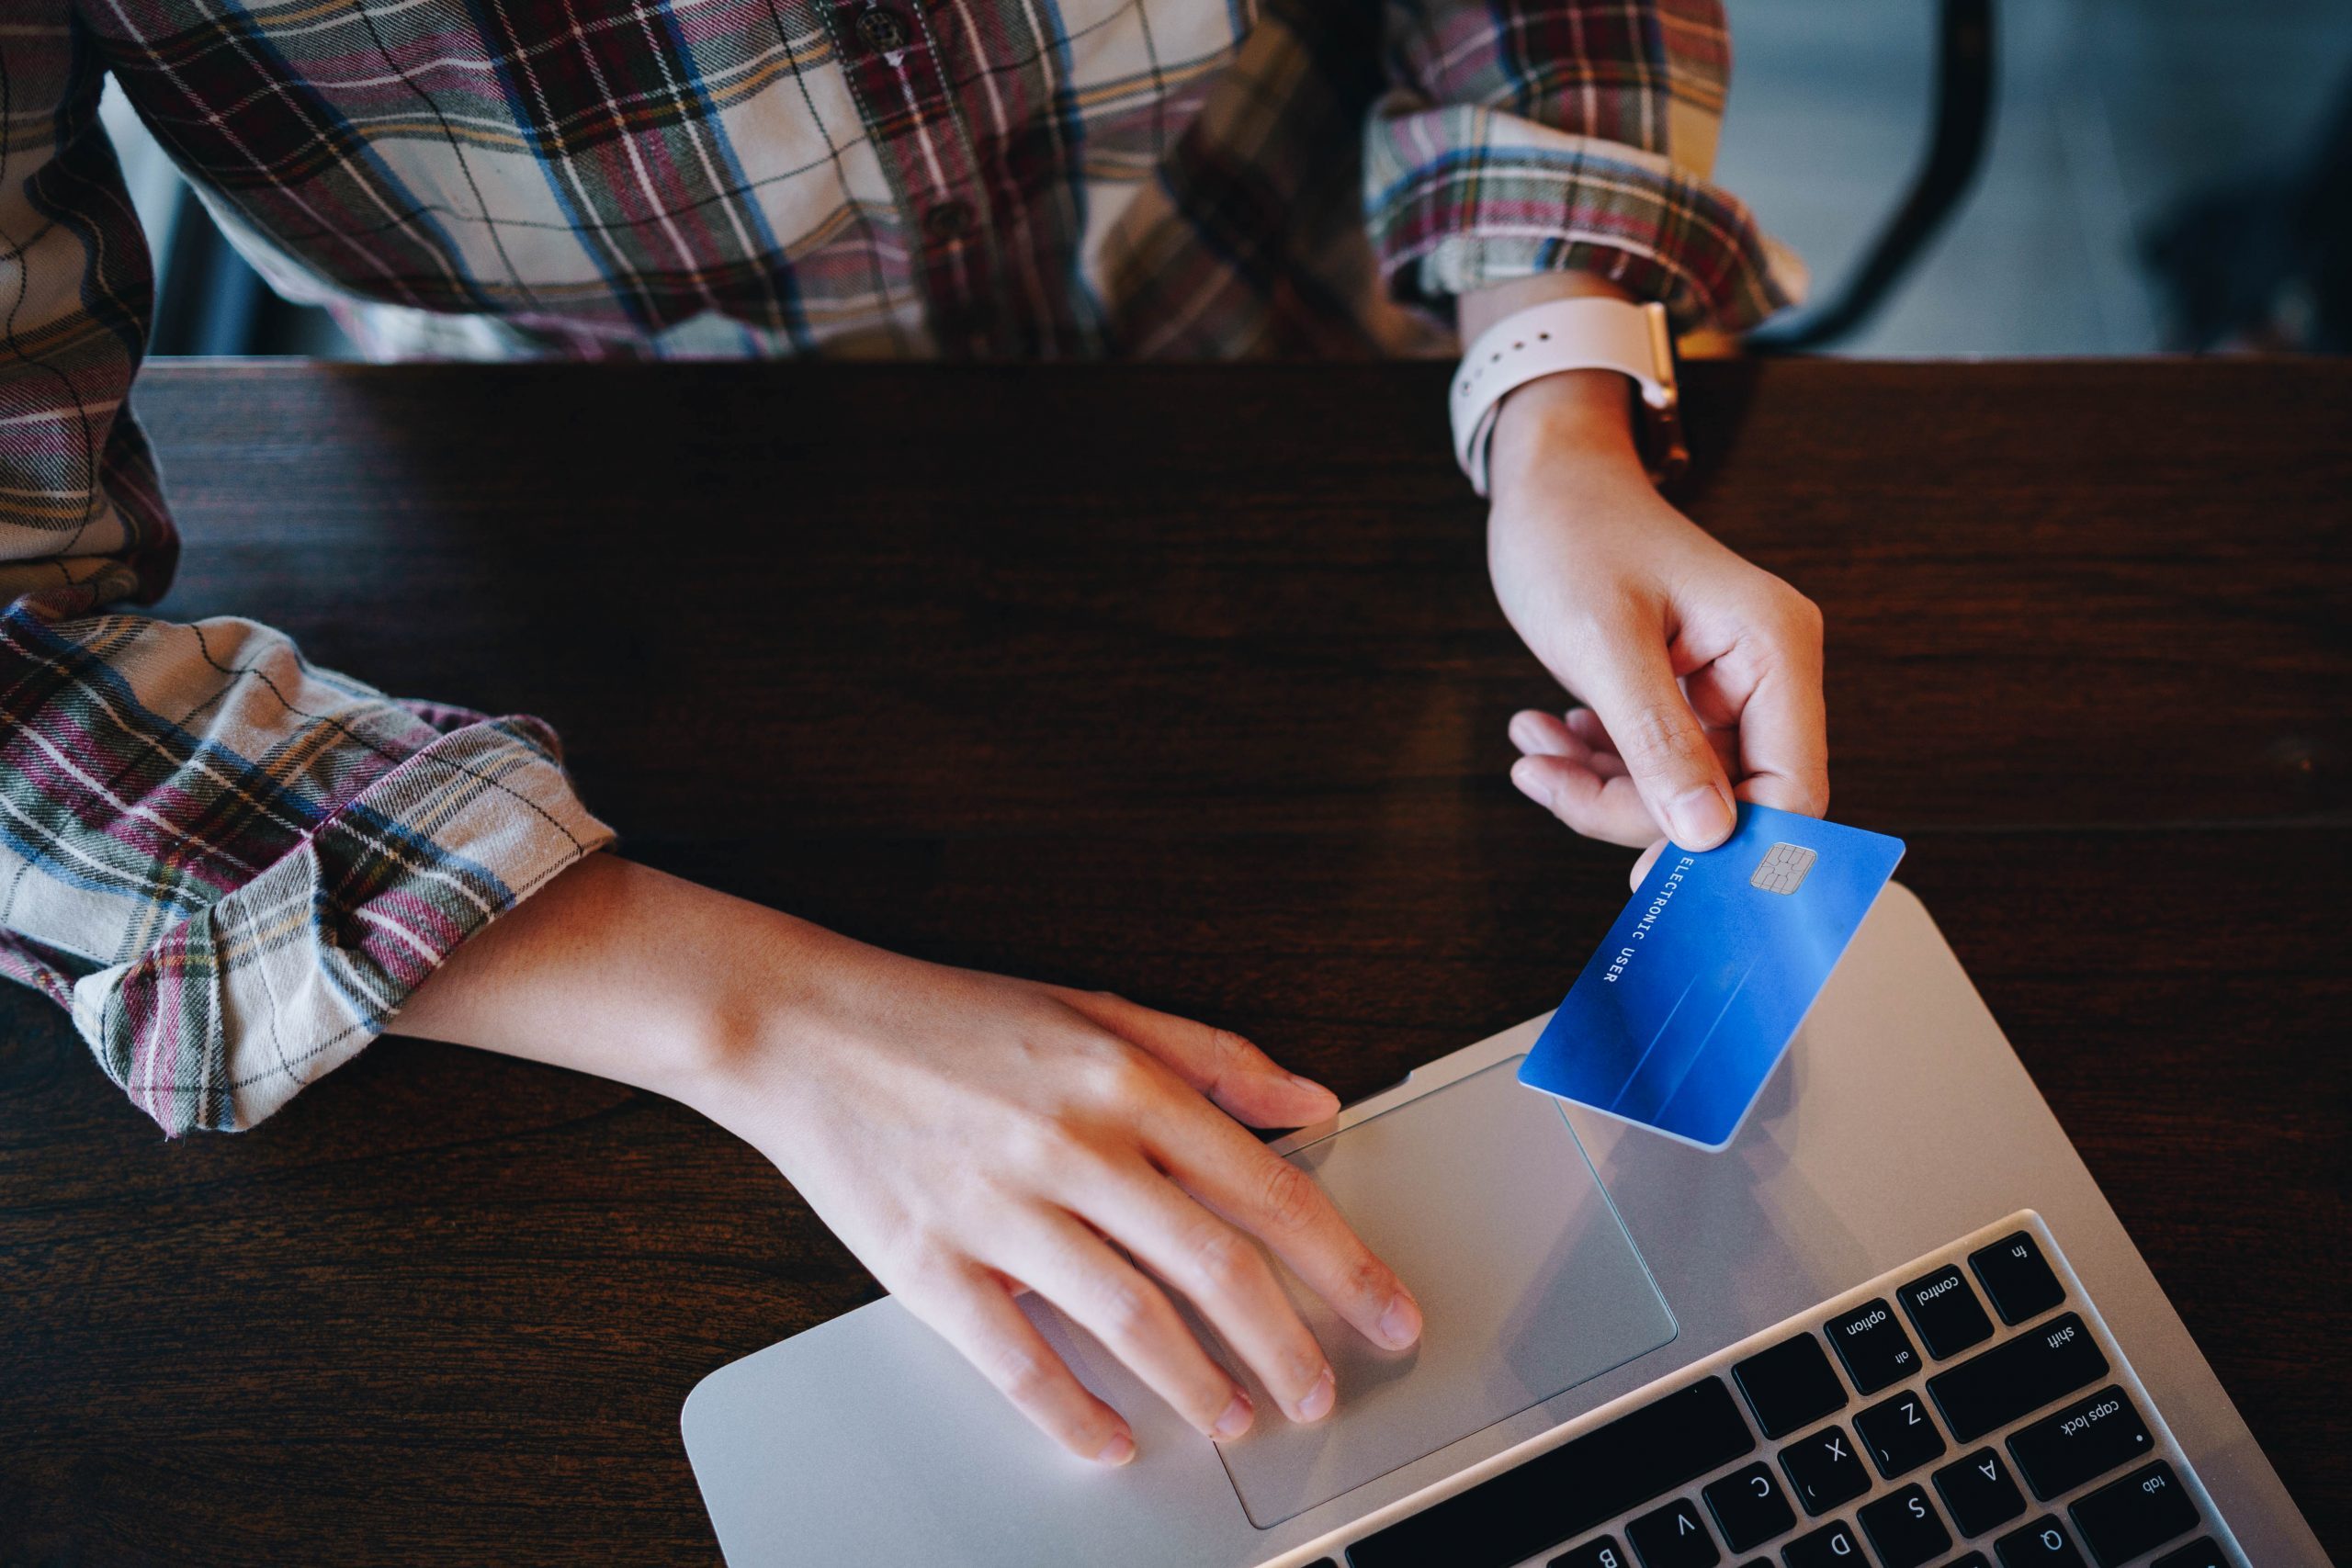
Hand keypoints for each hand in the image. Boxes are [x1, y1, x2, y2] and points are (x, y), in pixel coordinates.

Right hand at [394, 857, 1420, 1467]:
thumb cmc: (950, 1018)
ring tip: (1235, 1419)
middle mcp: (1075, 1145)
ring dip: (1198, 1384)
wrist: (803, 1025)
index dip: (1341, 1263)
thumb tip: (1311, 1099)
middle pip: (1215, 1266)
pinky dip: (1072, 1413)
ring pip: (1131, 1320)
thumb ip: (1212, 1057)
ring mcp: (1000, 1207)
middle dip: (1288, 1346)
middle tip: (1320, 1395)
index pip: (1267, 1187)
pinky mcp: (928, 1262)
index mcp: (1125, 1082)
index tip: (1385, 1312)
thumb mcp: (1096, 1008)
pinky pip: (1016, 1359)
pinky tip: (1110, 1439)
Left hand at [1484, 370, 1828, 882]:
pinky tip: (1545, 734)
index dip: (1729, 849)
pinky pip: (1650, 762)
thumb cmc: (1574, 534)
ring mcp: (1724, 688)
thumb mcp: (1606, 644)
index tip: (1648, 877)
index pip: (1790, 789)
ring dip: (1598, 787)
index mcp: (1775, 649)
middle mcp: (1765, 672)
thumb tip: (1707, 837)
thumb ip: (1659, 742)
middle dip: (1632, 809)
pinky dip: (1594, 762)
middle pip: (1728, 801)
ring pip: (1678, 791)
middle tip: (1549, 785)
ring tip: (1532, 753)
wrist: (1545, 482)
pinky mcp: (1682, 696)